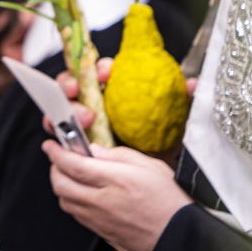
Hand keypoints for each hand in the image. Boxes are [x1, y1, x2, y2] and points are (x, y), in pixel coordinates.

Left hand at [43, 140, 191, 250]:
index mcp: (115, 180)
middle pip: (60, 183)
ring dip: (61, 185)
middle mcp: (102, 200)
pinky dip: (71, 200)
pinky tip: (82, 193)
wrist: (179, 237)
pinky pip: (74, 214)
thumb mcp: (150, 166)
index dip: (56, 153)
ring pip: (63, 200)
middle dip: (54, 167)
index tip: (52, 145)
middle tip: (60, 159)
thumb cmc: (169, 201)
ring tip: (71, 175)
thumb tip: (94, 151)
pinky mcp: (99, 230)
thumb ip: (118, 155)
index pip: (72, 164)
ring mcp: (98, 218)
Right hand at [46, 57, 196, 136]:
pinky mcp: (76, 146)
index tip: (107, 72)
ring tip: (79, 119)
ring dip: (61, 109)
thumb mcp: (177, 124)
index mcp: (117, 91)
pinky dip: (58, 135)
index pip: (101, 71)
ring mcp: (83, 126)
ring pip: (60, 109)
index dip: (100, 68)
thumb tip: (193, 84)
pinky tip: (64, 140)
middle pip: (73, 85)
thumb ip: (182, 103)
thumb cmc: (165, 148)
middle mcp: (96, 104)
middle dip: (70, 84)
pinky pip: (60, 137)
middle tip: (77, 92)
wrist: (160, 182)